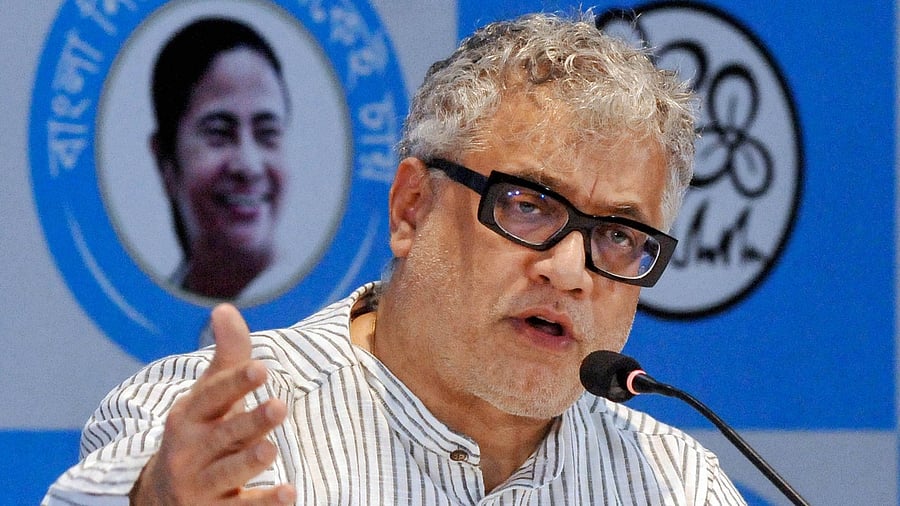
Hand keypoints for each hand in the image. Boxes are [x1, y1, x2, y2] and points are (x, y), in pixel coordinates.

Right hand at [130, 303, 295, 504]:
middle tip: (279, 406)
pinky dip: (264, 504)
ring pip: (227, 473)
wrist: (160, 497)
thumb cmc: (200, 432)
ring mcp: (200, 485)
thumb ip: (227, 356)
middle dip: (249, 421)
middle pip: (223, 434)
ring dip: (249, 461)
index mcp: (189, 416)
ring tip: (271, 449)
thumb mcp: (209, 396)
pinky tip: (290, 493)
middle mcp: (190, 450)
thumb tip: (225, 308)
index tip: (261, 367)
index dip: (236, 382)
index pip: (213, 396)